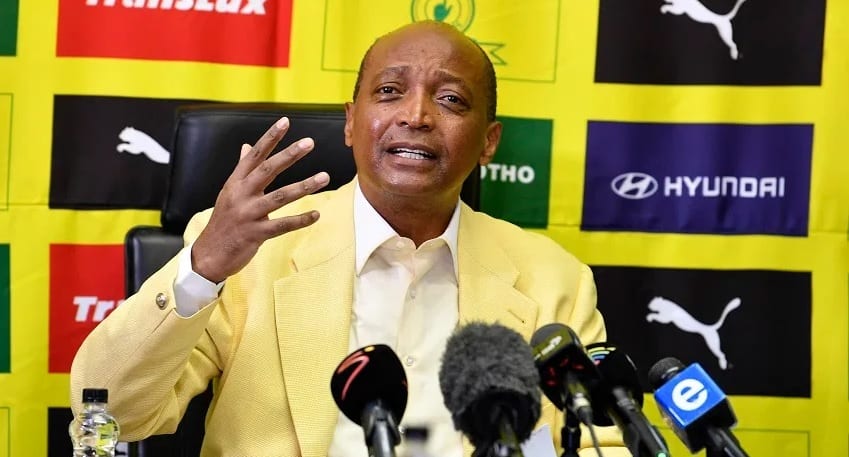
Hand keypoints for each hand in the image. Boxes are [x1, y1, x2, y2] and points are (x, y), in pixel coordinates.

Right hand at [191, 117, 329, 282]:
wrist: (209, 255)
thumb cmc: (224, 221)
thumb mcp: (229, 192)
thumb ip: (242, 169)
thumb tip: (247, 146)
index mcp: (235, 182)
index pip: (254, 155)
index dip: (270, 138)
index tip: (285, 122)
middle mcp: (240, 195)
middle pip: (267, 170)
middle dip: (289, 155)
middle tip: (309, 142)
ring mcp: (247, 214)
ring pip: (280, 196)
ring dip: (304, 186)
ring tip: (324, 177)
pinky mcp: (255, 234)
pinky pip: (282, 225)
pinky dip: (300, 220)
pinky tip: (316, 215)